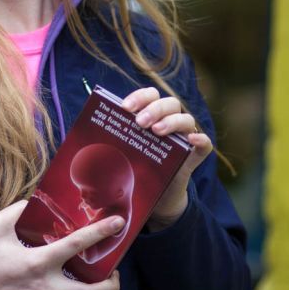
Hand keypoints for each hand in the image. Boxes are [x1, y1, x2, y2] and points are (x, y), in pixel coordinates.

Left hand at [122, 87, 212, 230]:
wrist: (153, 194)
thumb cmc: (135, 165)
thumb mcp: (122, 148)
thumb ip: (111, 136)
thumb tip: (83, 129)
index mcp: (153, 113)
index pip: (150, 95)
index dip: (139, 97)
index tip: (124, 107)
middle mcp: (171, 120)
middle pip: (169, 103)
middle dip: (154, 109)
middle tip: (140, 122)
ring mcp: (185, 137)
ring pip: (186, 119)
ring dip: (172, 121)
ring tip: (157, 132)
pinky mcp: (196, 155)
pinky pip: (205, 144)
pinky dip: (200, 140)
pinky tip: (191, 141)